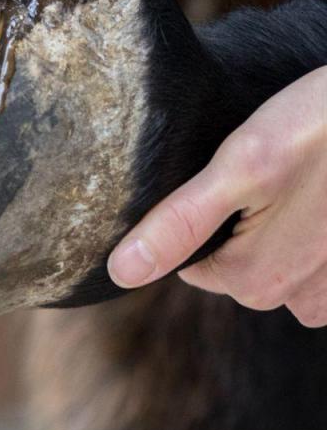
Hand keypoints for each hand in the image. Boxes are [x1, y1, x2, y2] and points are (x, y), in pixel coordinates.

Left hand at [107, 66, 326, 326]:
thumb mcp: (239, 167)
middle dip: (238, 220)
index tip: (221, 178)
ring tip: (295, 178)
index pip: (190, 260)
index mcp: (251, 279)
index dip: (197, 215)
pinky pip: (312, 264)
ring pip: (273, 262)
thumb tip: (122, 272)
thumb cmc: (318, 130)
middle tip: (264, 169)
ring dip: (278, 225)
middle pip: (232, 262)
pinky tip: (317, 194)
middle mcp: (293, 299)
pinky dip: (309, 232)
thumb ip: (179, 224)